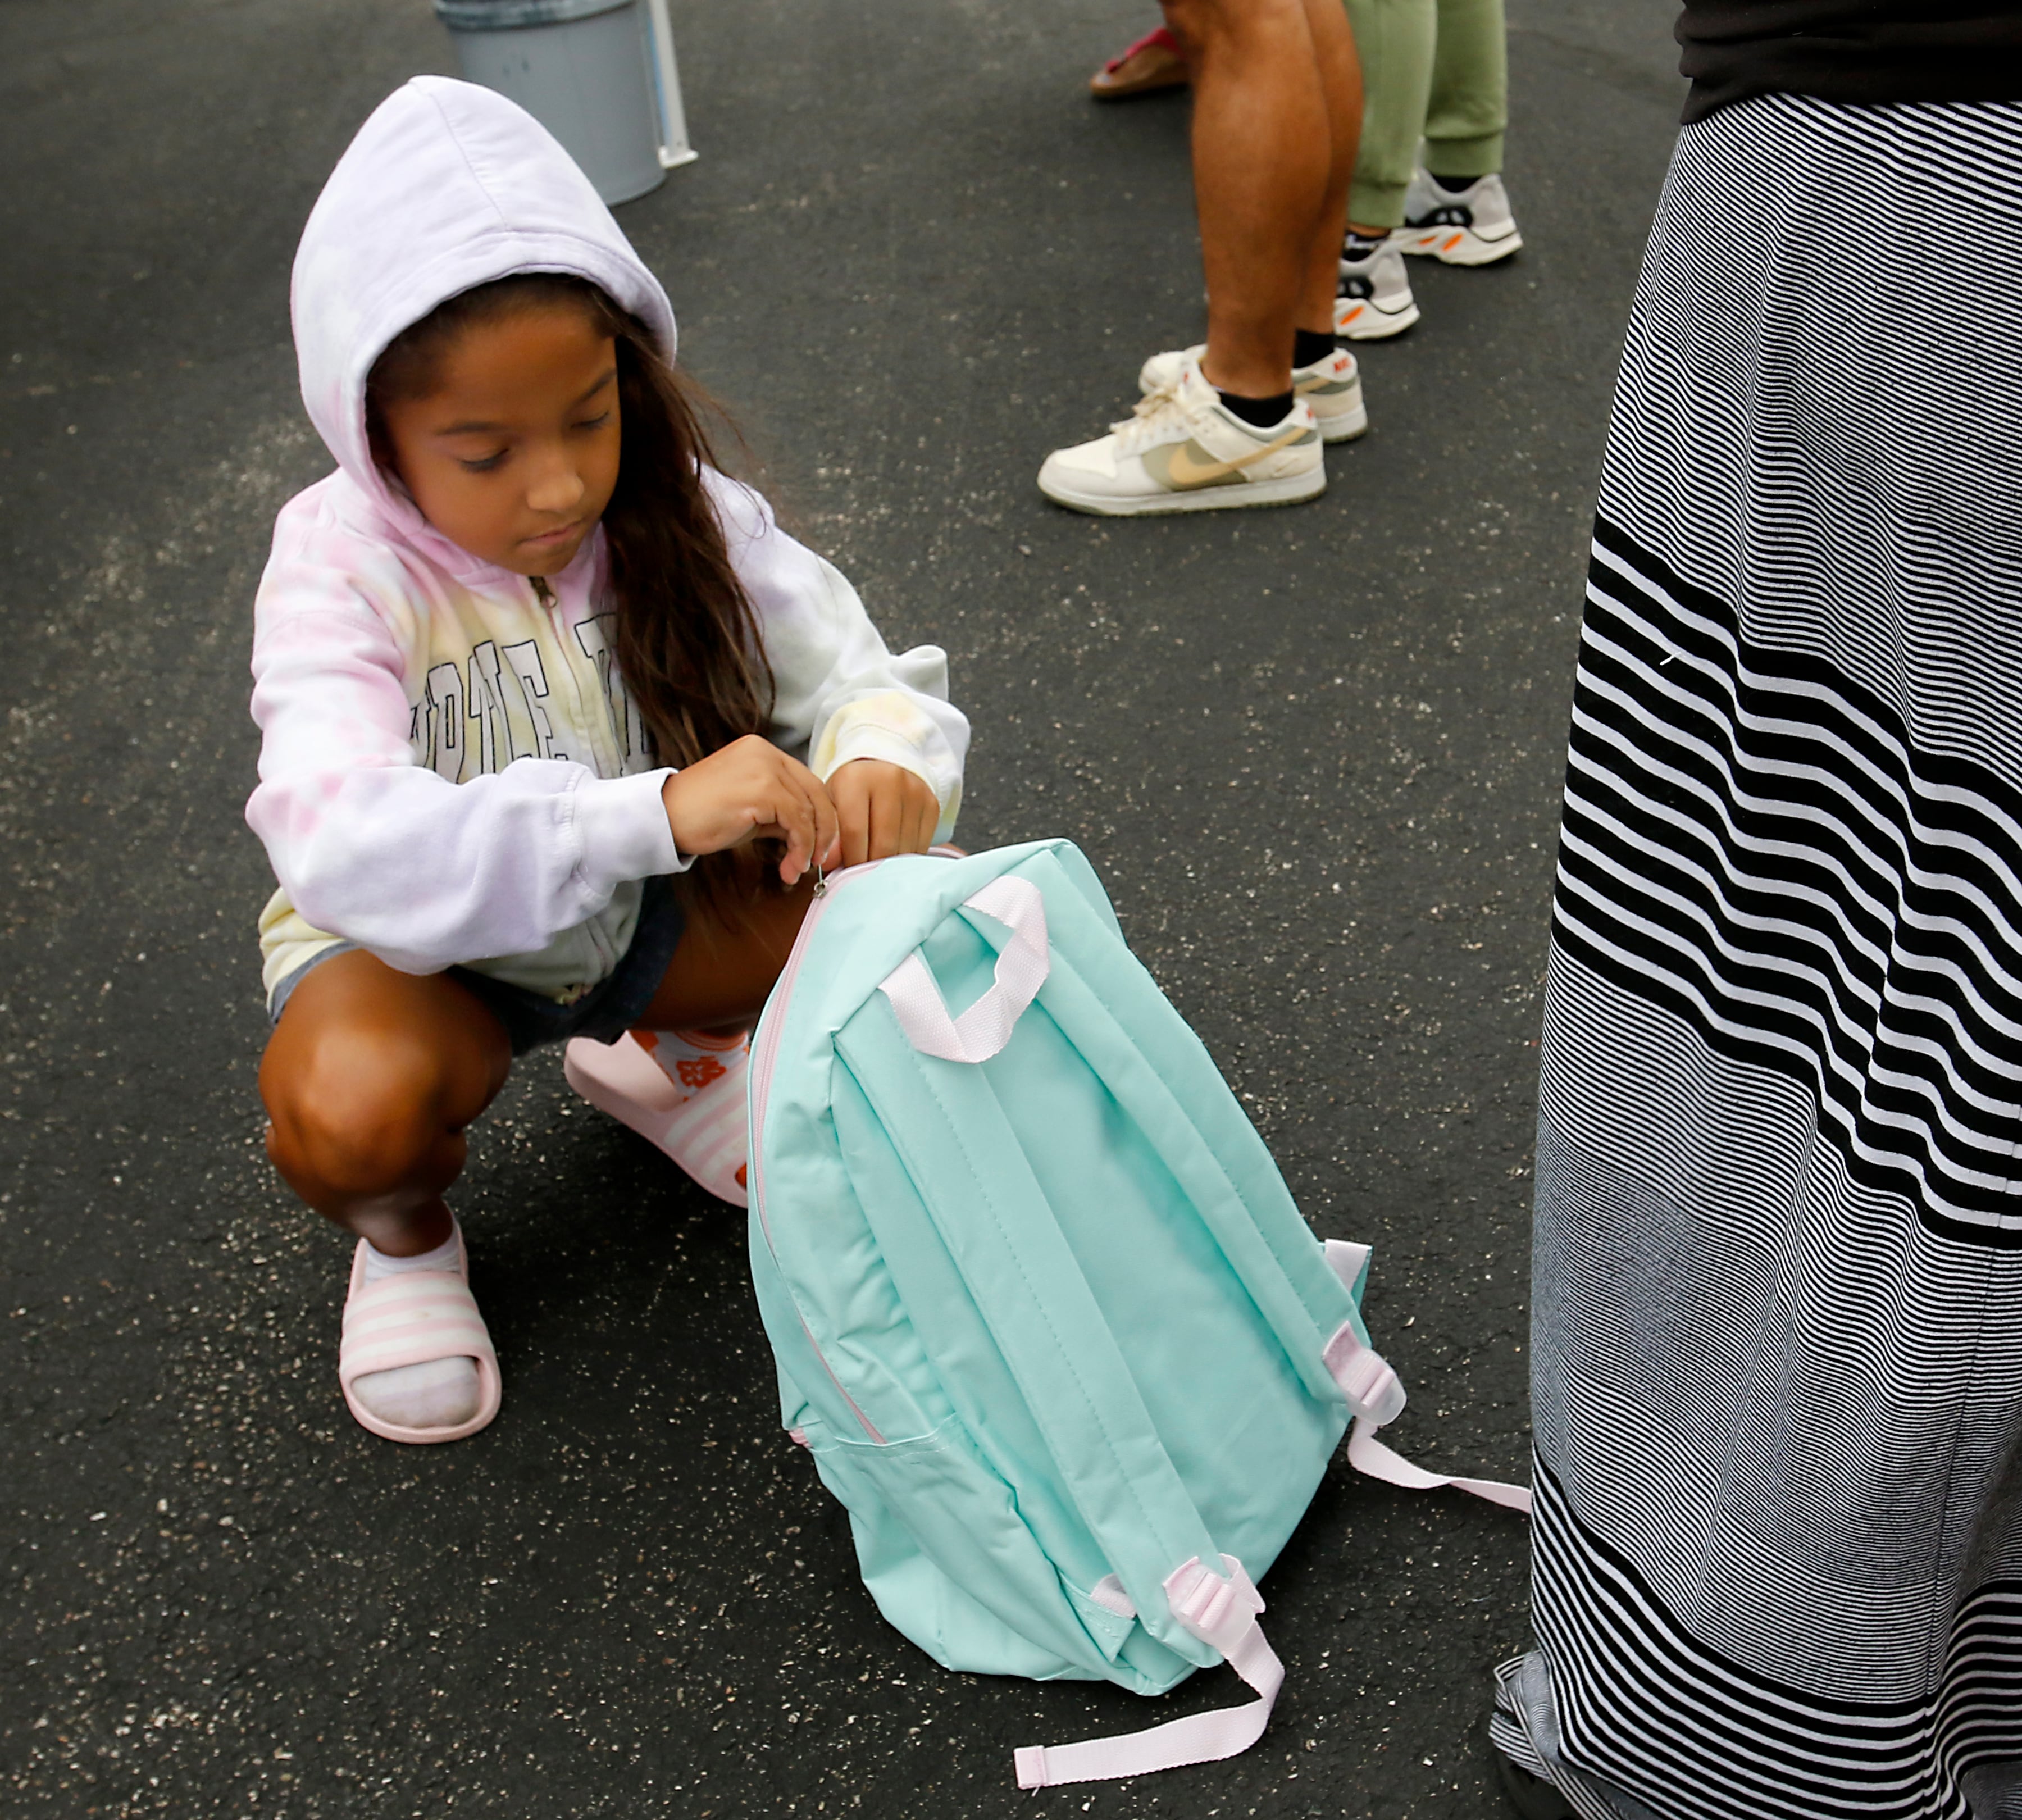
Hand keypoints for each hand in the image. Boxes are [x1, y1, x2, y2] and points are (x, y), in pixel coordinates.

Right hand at [660, 735, 840, 885]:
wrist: (664, 819)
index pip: (807, 782)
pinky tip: (790, 866)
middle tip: (819, 861)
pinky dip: (800, 848)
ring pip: (808, 809)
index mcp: (762, 751)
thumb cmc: (701, 817)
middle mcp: (766, 753)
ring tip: (797, 870)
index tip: (820, 845)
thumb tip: (813, 833)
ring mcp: (764, 767)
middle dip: (824, 831)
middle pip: (815, 792)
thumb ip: (782, 813)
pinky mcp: (762, 789)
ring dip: (809, 847)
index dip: (821, 815)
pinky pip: (796, 821)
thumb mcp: (751, 811)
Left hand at [828, 759, 938, 867]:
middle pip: (883, 844)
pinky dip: (907, 858)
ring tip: (878, 868)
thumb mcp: (832, 805)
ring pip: (904, 849)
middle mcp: (889, 781)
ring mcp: (914, 792)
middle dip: (871, 869)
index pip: (854, 832)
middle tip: (864, 879)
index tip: (847, 876)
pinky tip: (895, 856)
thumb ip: (829, 833)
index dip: (851, 861)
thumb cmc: (851, 791)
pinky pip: (921, 845)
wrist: (883, 767)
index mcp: (856, 779)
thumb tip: (829, 865)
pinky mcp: (931, 804)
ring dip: (890, 867)